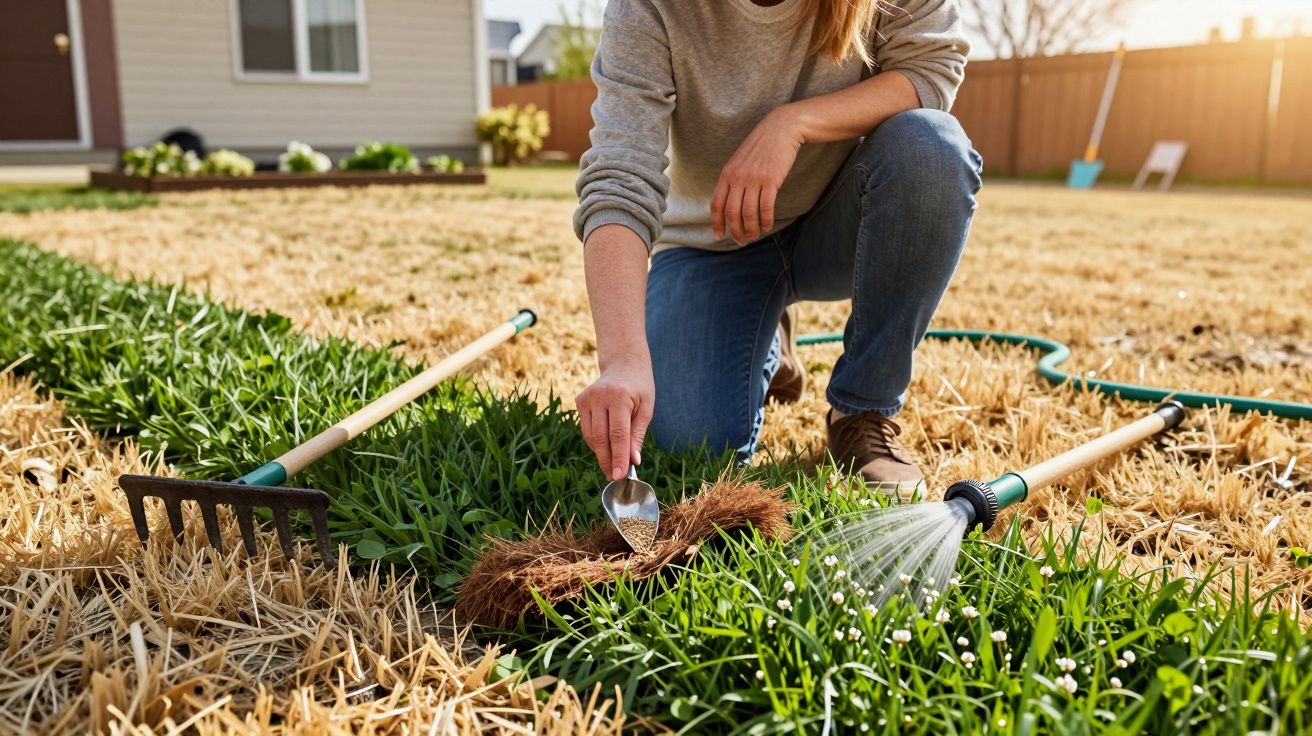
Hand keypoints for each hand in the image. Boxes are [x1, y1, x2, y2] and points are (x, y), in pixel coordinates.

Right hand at [577, 354, 654, 480]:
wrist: (623, 363)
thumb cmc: (639, 387)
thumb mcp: (646, 409)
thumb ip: (637, 435)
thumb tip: (632, 461)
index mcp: (619, 397)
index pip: (617, 435)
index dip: (618, 458)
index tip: (620, 476)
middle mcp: (599, 396)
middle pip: (601, 438)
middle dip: (608, 460)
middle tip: (615, 477)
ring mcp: (586, 398)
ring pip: (590, 436)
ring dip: (601, 454)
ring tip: (611, 466)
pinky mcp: (579, 401)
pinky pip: (586, 429)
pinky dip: (595, 442)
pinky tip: (606, 447)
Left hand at [711, 105, 804, 244]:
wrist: (780, 129)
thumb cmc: (761, 147)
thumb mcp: (739, 161)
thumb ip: (733, 180)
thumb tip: (730, 203)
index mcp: (727, 174)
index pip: (716, 204)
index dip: (716, 223)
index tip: (719, 236)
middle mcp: (737, 178)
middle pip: (732, 213)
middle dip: (735, 231)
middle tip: (741, 241)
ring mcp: (754, 179)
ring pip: (748, 213)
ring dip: (751, 229)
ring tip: (754, 236)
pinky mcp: (771, 180)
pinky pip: (766, 207)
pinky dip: (765, 221)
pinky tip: (767, 227)